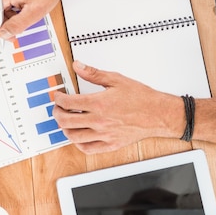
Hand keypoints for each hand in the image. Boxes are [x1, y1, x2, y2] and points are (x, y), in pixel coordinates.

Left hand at [53, 61, 183, 153]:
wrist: (158, 114)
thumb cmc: (141, 97)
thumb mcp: (116, 79)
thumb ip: (94, 73)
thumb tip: (78, 66)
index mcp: (99, 104)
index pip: (68, 103)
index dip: (59, 99)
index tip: (58, 96)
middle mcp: (99, 121)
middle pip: (66, 121)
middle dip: (57, 113)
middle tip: (58, 108)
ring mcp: (104, 135)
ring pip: (74, 137)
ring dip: (65, 128)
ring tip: (65, 121)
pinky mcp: (111, 144)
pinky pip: (88, 149)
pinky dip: (78, 143)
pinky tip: (78, 136)